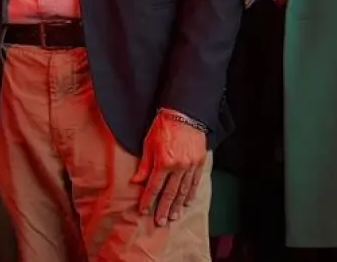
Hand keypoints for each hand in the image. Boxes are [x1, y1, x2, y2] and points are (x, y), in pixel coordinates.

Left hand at [130, 110, 207, 225]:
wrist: (185, 114)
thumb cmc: (163, 126)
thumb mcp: (148, 143)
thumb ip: (144, 165)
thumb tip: (137, 181)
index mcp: (163, 162)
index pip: (154, 187)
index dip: (148, 200)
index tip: (144, 211)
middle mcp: (178, 167)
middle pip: (169, 193)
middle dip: (163, 209)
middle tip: (160, 222)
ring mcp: (190, 166)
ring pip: (183, 191)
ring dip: (177, 206)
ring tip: (173, 217)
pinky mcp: (200, 163)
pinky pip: (195, 183)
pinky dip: (190, 194)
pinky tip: (187, 203)